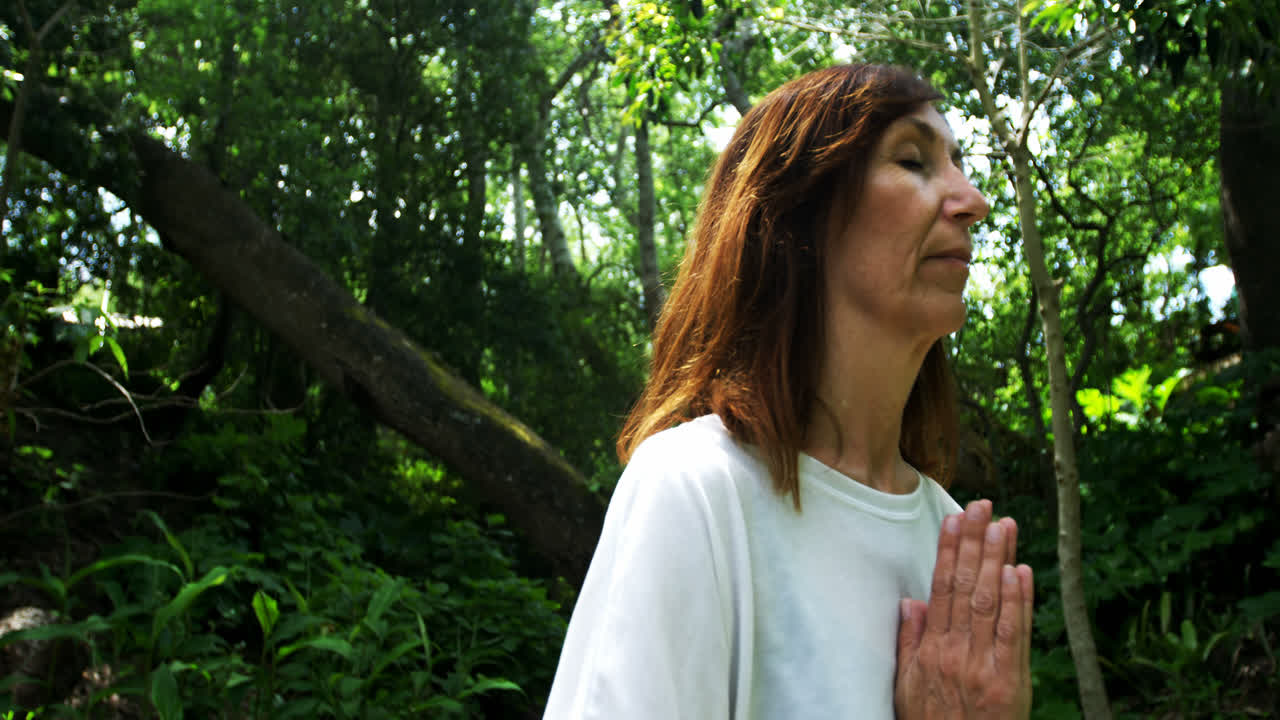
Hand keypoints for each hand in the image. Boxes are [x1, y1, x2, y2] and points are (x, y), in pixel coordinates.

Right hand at [894, 500, 1033, 718]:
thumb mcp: (905, 684)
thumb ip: (910, 641)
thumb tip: (911, 601)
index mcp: (931, 648)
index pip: (940, 587)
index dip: (948, 551)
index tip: (954, 519)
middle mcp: (955, 651)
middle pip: (965, 586)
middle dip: (975, 543)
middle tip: (983, 507)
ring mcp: (983, 665)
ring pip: (990, 602)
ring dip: (998, 560)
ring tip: (1004, 526)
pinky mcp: (1010, 681)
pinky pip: (1013, 634)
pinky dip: (1018, 602)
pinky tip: (1020, 572)